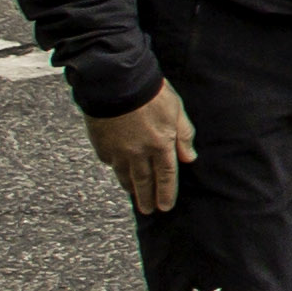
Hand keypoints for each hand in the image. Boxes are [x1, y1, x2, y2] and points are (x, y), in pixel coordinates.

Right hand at [88, 83, 197, 214]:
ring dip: (131, 187)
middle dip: (147, 198)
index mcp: (161, 145)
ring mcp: (118, 151)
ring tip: (134, 195)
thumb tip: (189, 158)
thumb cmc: (151, 92)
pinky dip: (115, 167)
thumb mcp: (176, 109)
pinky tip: (118, 170)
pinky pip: (110, 161)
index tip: (165, 206)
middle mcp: (139, 153)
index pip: (166, 176)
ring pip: (125, 175)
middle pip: (144, 181)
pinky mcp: (102, 145)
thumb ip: (184, 135)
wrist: (116, 80)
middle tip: (148, 210)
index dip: (166, 193)